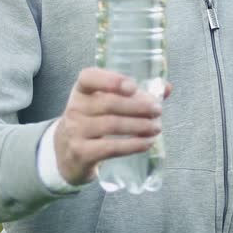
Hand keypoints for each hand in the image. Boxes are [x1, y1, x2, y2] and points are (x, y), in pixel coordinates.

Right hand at [54, 67, 171, 185]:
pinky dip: (133, 145)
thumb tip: (166, 88)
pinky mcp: (82, 153)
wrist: (66, 154)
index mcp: (81, 91)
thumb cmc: (92, 123)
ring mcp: (76, 131)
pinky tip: (147, 143)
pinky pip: (111, 148)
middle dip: (138, 106)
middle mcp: (75, 108)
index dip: (111, 80)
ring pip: (112, 125)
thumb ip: (134, 95)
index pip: (89, 78)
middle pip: (109, 103)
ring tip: (156, 128)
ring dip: (139, 126)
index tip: (133, 86)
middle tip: (157, 111)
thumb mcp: (103, 105)